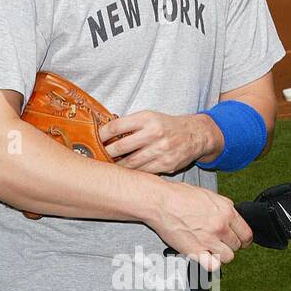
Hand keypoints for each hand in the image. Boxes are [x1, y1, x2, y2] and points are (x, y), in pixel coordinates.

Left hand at [99, 110, 219, 175]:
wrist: (196, 134)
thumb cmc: (168, 126)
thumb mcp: (150, 117)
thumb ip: (130, 125)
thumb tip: (105, 134)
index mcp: (147, 118)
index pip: (116, 127)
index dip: (101, 135)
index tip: (94, 140)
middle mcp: (154, 133)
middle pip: (120, 147)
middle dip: (107, 154)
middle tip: (98, 157)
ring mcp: (161, 150)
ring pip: (130, 163)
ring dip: (118, 166)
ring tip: (110, 166)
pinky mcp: (166, 164)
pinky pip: (143, 172)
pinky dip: (133, 173)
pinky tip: (127, 172)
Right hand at [150, 180, 253, 271]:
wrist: (160, 202)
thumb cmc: (178, 196)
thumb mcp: (209, 195)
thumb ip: (223, 207)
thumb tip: (230, 215)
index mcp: (226, 211)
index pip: (246, 233)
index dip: (245, 239)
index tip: (242, 242)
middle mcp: (220, 226)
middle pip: (237, 246)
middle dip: (231, 245)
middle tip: (222, 243)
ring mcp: (209, 240)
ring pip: (228, 257)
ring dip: (221, 255)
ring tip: (212, 250)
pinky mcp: (196, 251)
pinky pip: (213, 266)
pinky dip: (211, 264)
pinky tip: (205, 257)